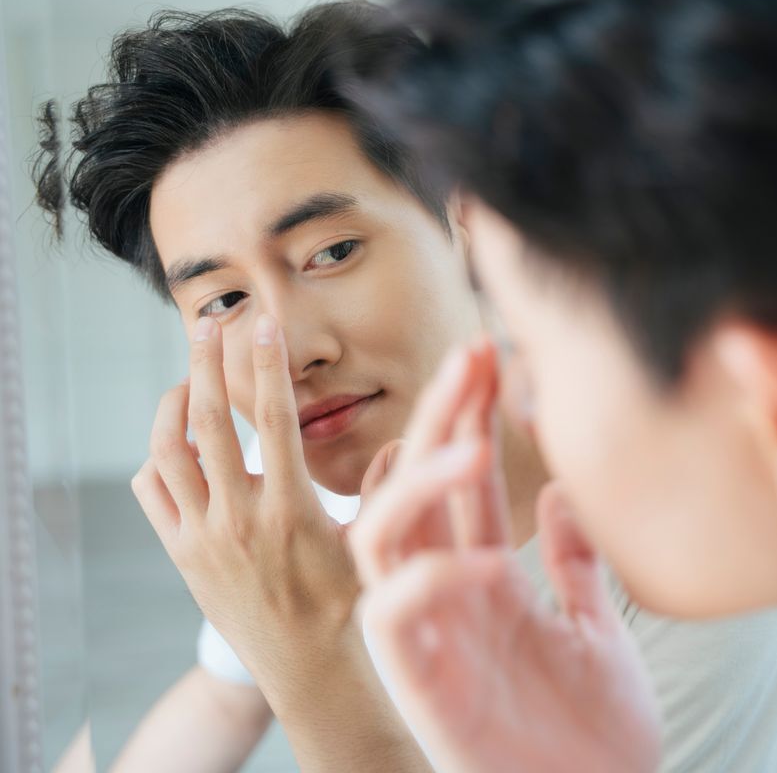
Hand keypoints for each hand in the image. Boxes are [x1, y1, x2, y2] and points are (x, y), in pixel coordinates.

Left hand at [131, 314, 358, 681]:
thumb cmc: (351, 603)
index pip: (272, 420)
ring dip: (171, 403)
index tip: (264, 324)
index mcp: (290, 511)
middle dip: (204, 363)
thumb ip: (385, 485)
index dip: (266, 365)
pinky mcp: (182, 554)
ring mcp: (201, 538)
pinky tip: (178, 441)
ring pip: (165, 452)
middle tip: (210, 323)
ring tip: (186, 375)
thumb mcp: (375, 543)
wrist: (307, 669)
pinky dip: (157, 456)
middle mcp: (237, 520)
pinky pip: (150, 491)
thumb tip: (411, 436)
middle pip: (204, 423)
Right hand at [350, 341, 662, 772]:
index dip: (471, 418)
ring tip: (470, 443)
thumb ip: (572, 564)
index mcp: (487, 586)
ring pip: (384, 539)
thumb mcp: (598, 630)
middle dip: (440, 420)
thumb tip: (559, 490)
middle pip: (419, 490)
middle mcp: (450, 604)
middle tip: (472, 354)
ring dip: (420, 484)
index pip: (464, 486)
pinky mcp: (422, 690)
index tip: (494, 354)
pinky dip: (429, 576)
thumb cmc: (600, 736)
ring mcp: (431, 643)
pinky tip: (482, 557)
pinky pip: (392, 617)